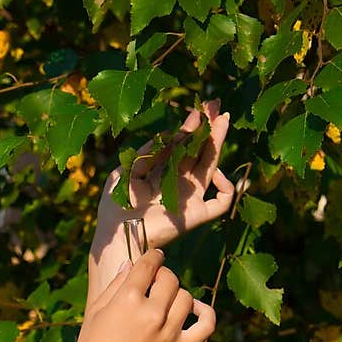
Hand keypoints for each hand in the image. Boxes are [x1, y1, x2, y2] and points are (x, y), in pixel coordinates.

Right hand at [73, 247, 216, 341]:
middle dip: (162, 277)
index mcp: (127, 300)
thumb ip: (115, 285)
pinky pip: (206, 323)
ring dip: (177, 295)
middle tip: (155, 285)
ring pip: (186, 297)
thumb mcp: (95, 313)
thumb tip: (131, 263)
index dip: (153, 257)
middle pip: (169, 279)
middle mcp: (151, 313)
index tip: (154, 258)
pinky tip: (194, 310)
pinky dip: (205, 312)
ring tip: (166, 302)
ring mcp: (168, 332)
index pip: (148, 265)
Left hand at [88, 99, 234, 305]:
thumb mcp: (125, 173)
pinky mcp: (196, 216)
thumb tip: (165, 137)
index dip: (190, 128)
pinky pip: (221, 202)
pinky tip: (217, 173)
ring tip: (223, 121)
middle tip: (217, 107)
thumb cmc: (116, 207)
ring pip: (212, 167)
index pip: (181, 147)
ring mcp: (189, 199)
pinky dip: (226, 187)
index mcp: (162, 174)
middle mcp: (178, 184)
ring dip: (218, 143)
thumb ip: (145, 155)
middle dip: (209, 129)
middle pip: (199, 152)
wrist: (119, 234)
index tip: (197, 110)